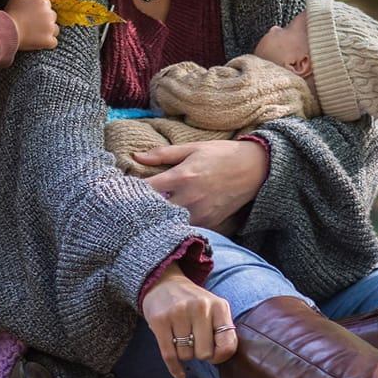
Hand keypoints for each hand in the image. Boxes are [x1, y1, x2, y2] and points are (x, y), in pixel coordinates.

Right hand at [5, 0, 58, 50]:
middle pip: (52, 17)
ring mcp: (50, 28)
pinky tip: (39, 41)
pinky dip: (48, 42)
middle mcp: (49, 14)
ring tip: (36, 34)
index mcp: (43, 2)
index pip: (47, 5)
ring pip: (55, 29)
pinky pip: (53, 42)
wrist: (8, 30)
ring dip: (48, 31)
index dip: (39, 10)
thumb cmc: (12, 13)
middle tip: (33, 25)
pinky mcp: (49, 40)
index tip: (31, 15)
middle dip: (45, 20)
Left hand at [137, 140, 267, 230]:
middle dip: (141, 209)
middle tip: (130, 206)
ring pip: (170, 223)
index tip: (122, 190)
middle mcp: (190, 198)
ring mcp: (201, 213)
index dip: (132, 190)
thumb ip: (162, 154)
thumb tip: (136, 156)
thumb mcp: (192, 148)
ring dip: (158, 219)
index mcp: (182, 176)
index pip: (147, 188)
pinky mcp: (211, 223)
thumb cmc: (221, 154)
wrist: (255, 169)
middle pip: (155, 211)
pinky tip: (168, 220)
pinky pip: (187, 228)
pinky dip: (176, 225)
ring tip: (147, 214)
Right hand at [138, 263, 237, 377]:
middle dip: (199, 353)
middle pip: (204, 354)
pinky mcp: (159, 320)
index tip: (214, 353)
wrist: (163, 283)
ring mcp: (178, 312)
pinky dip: (175, 369)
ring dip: (184, 353)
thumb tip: (220, 358)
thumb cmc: (193, 303)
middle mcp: (199, 307)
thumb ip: (223, 331)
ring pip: (186, 355)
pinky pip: (169, 355)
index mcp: (218, 306)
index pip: (227, 345)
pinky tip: (179, 374)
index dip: (220, 356)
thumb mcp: (214, 308)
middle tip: (194, 342)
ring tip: (181, 338)